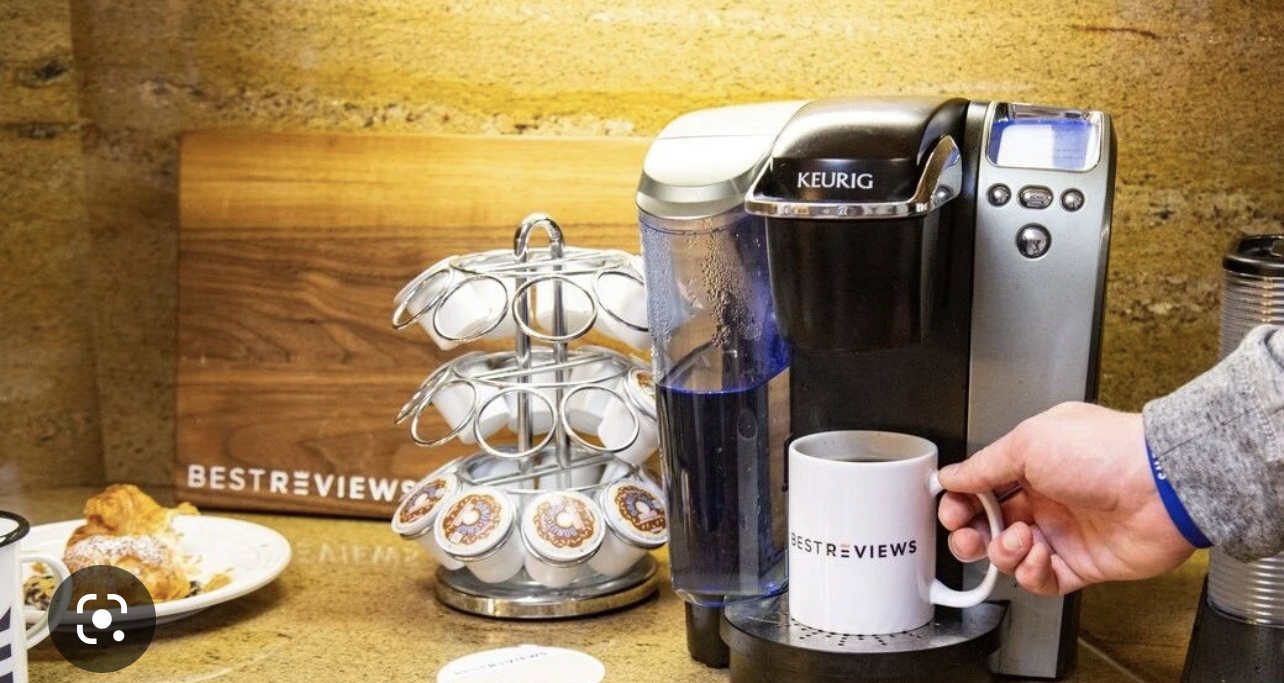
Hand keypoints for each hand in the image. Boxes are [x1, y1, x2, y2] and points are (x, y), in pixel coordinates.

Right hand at [937, 402, 1196, 594]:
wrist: (1162, 486)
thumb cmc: (1104, 453)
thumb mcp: (1028, 443)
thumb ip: (983, 465)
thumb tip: (952, 476)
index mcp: (1031, 463)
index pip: (980, 487)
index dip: (960, 500)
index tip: (951, 507)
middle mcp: (1044, 497)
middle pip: (988, 525)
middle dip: (970, 534)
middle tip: (969, 534)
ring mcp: (1062, 531)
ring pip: (1009, 555)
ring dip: (1003, 552)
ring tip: (1019, 539)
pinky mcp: (1081, 563)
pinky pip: (1041, 579)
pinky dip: (1031, 573)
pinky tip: (1038, 556)